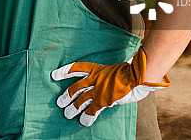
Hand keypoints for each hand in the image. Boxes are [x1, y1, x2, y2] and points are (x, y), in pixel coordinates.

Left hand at [50, 49, 169, 126]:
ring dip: (73, 108)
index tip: (54, 75)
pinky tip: (83, 121)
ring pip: (81, 100)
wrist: (136, 75)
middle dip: (66, 96)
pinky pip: (92, 110)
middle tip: (59, 102)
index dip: (64, 72)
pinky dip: (87, 116)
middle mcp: (94, 79)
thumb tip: (99, 85)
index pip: (76, 68)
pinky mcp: (103, 100)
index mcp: (95, 69)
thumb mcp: (112, 70)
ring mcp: (98, 90)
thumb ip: (104, 77)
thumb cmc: (128, 72)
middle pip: (75, 88)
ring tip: (67, 114)